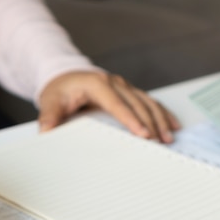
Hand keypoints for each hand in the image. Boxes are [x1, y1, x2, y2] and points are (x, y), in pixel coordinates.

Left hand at [38, 71, 180, 142]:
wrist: (65, 76)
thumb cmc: (59, 91)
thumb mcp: (50, 102)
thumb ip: (49, 117)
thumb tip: (46, 132)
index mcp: (97, 84)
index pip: (117, 104)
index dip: (131, 119)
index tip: (143, 134)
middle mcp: (115, 83)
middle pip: (137, 104)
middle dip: (151, 123)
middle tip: (159, 142)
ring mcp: (124, 87)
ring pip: (147, 102)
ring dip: (160, 120)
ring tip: (168, 138)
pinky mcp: (129, 92)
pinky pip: (150, 102)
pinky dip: (162, 114)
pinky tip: (173, 125)